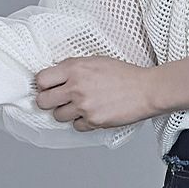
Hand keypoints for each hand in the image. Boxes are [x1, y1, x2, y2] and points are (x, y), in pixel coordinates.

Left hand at [34, 55, 155, 130]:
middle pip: (43, 101)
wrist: (146, 90)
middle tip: (57, 100)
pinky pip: (76, 126)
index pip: (41, 79)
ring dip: (66, 113)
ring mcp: (84, 106)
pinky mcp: (93, 121)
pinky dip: (82, 122)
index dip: (43, 85)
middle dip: (48, 101)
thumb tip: (55, 76)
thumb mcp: (95, 61)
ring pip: (58, 116)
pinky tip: (91, 113)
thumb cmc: (125, 74)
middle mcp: (76, 87)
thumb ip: (74, 68)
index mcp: (75, 68)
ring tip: (79, 106)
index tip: (48, 87)